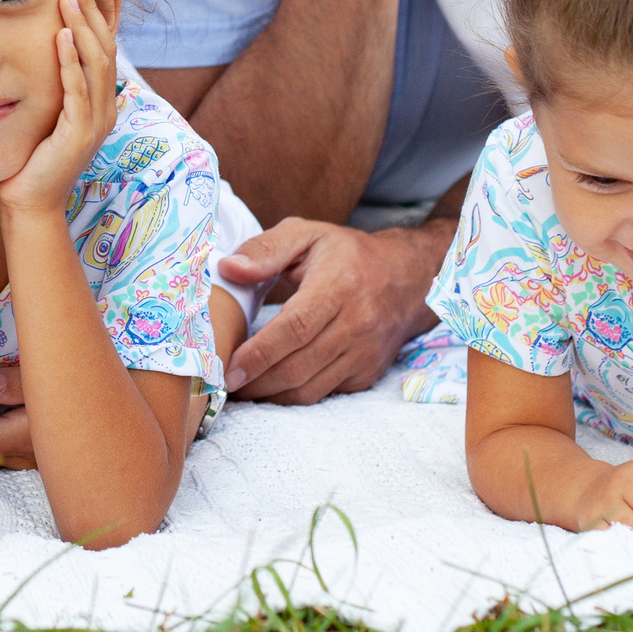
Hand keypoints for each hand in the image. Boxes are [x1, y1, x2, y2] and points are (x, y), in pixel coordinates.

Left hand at [0, 0, 119, 219]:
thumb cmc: (31, 159)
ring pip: (97, 63)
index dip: (106, 12)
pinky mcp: (80, 135)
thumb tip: (45, 48)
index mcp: (100, 101)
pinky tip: (60, 37)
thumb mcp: (46, 113)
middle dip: (93, 10)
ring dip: (83, 26)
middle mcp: (106, 108)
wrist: (30, 205)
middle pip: (106, 47)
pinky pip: (78, 90)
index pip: (107, 46)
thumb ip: (53, 85)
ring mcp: (96, 122)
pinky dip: (70, 62)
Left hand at [218, 218, 444, 402]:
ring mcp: (365, 353)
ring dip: (271, 396)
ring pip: (310, 388)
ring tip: (242, 390)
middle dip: (256, 383)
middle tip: (224, 385)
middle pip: (298, 366)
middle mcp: (357, 324)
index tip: (229, 369)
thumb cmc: (348, 254)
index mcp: (338, 286)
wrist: (408, 277)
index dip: (259, 354)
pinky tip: (272, 387)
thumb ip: (265, 249)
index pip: (295, 328)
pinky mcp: (368, 372)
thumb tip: (228, 269)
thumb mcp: (307, 234)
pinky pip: (325, 393)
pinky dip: (294, 396)